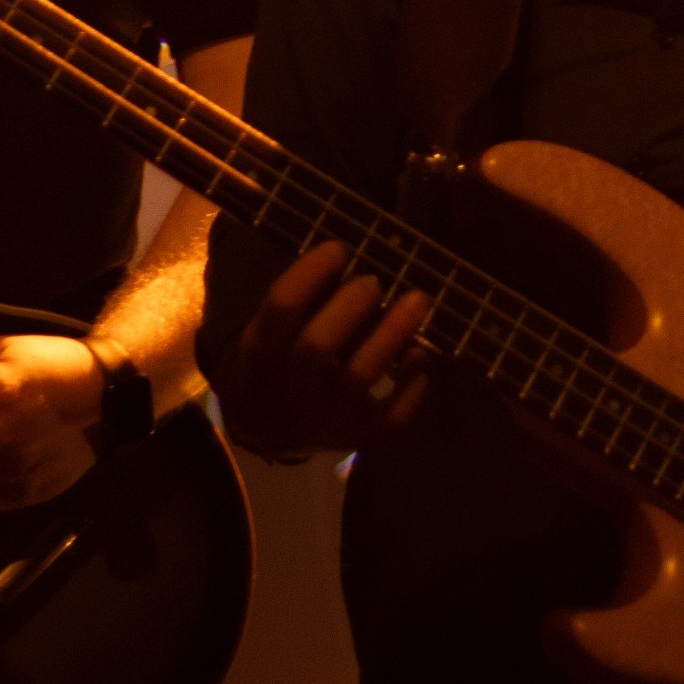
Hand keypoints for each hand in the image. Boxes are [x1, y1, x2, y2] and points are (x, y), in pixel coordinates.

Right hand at [215, 243, 430, 460]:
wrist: (268, 428)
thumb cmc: (277, 358)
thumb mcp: (268, 327)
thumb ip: (297, 294)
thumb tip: (340, 246)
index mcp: (263, 350)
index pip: (281, 309)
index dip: (311, 273)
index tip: (339, 248)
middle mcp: (293, 387)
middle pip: (318, 347)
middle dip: (351, 306)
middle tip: (374, 281)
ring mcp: (328, 417)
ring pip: (360, 376)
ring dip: (393, 334)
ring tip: (418, 299)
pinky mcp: (360, 437)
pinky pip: (392, 416)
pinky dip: (413, 386)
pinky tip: (421, 356)